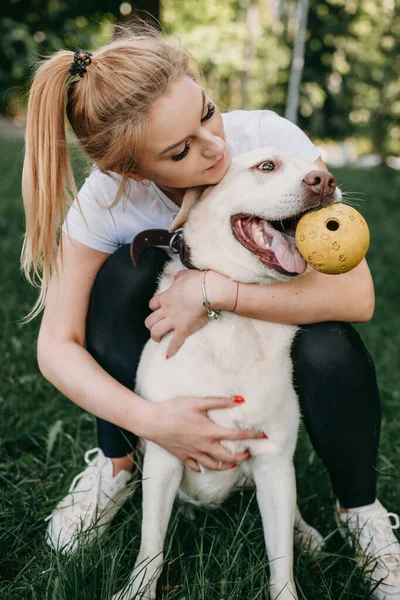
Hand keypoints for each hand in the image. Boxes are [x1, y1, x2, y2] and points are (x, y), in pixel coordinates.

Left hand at [145, 269, 236, 356]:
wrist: (209, 290)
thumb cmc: (198, 281)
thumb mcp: (185, 275)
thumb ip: (178, 278)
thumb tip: (176, 278)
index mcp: (166, 297)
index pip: (152, 304)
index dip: (154, 307)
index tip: (158, 309)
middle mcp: (166, 310)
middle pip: (150, 320)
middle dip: (151, 324)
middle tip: (155, 327)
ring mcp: (174, 321)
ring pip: (156, 331)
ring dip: (156, 336)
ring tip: (158, 339)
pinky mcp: (184, 329)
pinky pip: (175, 342)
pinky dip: (171, 350)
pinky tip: (169, 355)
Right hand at [145, 395, 264, 471]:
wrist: (151, 422)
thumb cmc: (174, 409)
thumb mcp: (197, 402)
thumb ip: (220, 401)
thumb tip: (240, 400)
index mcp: (210, 432)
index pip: (237, 436)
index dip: (252, 436)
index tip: (263, 436)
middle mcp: (204, 446)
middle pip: (228, 457)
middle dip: (242, 457)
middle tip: (249, 453)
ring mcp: (193, 454)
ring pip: (214, 466)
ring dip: (226, 466)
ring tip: (232, 463)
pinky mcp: (182, 457)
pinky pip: (195, 467)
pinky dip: (203, 468)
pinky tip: (205, 466)